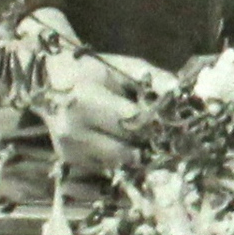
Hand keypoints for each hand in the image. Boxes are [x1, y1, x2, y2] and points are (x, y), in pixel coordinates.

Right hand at [20, 10, 176, 173]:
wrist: (48, 78)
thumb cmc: (93, 70)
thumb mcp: (123, 67)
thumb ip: (154, 80)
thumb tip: (185, 95)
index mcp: (86, 100)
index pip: (133, 123)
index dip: (157, 125)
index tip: (176, 125)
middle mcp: (73, 129)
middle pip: (128, 149)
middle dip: (151, 144)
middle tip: (169, 138)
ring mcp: (69, 148)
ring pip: (119, 163)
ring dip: (138, 155)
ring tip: (149, 141)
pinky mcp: (69, 160)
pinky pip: (106, 167)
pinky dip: (121, 159)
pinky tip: (126, 144)